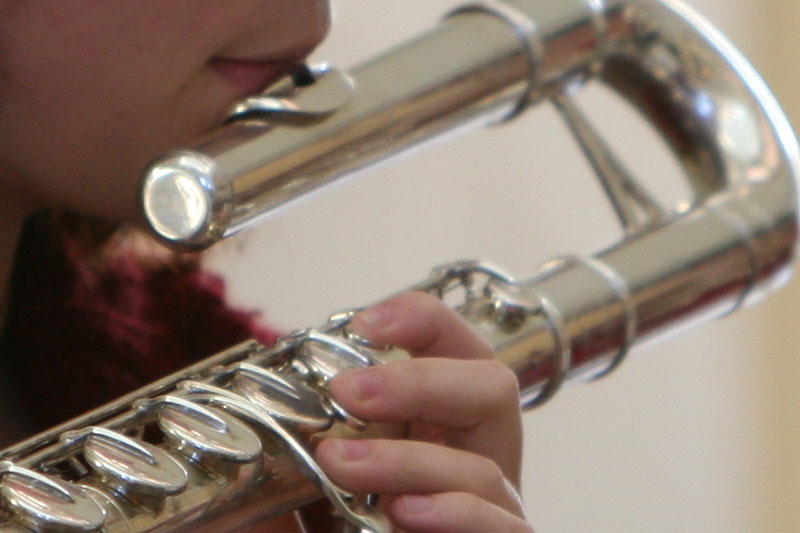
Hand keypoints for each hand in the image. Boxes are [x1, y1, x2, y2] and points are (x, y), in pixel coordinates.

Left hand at [315, 292, 532, 531]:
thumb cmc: (333, 532)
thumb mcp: (306, 490)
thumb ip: (298, 450)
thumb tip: (264, 399)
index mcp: (435, 430)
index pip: (455, 352)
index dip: (424, 321)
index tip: (365, 323)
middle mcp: (473, 463)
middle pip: (491, 388)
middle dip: (422, 380)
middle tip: (350, 391)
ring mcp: (492, 516)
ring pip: (486, 467)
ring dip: (410, 460)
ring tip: (340, 467)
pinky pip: (505, 529)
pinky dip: (457, 515)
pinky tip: (406, 514)